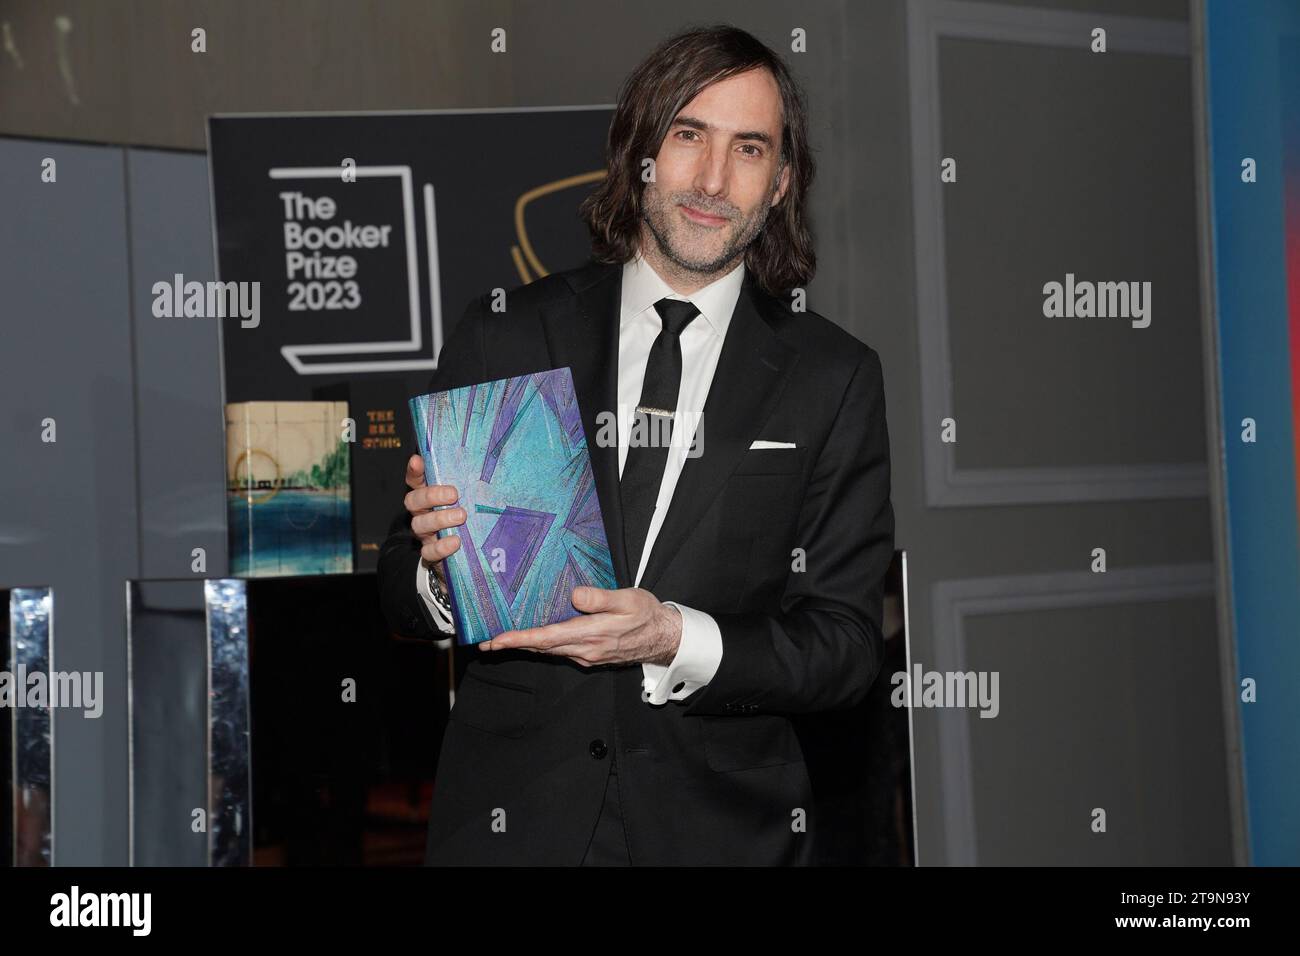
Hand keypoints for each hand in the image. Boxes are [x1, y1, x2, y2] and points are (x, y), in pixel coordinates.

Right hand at [403, 453, 463, 578]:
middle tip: (454, 494)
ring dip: (439, 518)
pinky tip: (456, 542)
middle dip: (431, 496)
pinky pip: (428, 551)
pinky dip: (441, 546)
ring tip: (461, 516)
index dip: (414, 471)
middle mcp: (424, 514)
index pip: (416, 481)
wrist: (468, 560)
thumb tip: (496, 473)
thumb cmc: (471, 522)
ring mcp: (426, 535)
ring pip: (420, 525)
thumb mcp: (472, 503)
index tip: (417, 460)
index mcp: (431, 499)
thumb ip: (475, 490)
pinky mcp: (431, 555)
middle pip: (413, 501)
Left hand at [483, 586, 681, 666]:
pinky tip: (533, 638)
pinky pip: (559, 650)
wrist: (663, 637)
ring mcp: (586, 654)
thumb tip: (575, 595)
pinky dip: (541, 645)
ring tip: (501, 641)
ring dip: (525, 646)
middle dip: (513, 645)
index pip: (547, 637)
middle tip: (487, 642)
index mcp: (591, 634)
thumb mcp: (628, 599)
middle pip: (541, 647)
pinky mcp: (589, 654)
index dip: (520, 639)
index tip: (498, 640)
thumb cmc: (646, 615)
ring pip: (549, 650)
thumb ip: (600, 598)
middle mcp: (585, 649)